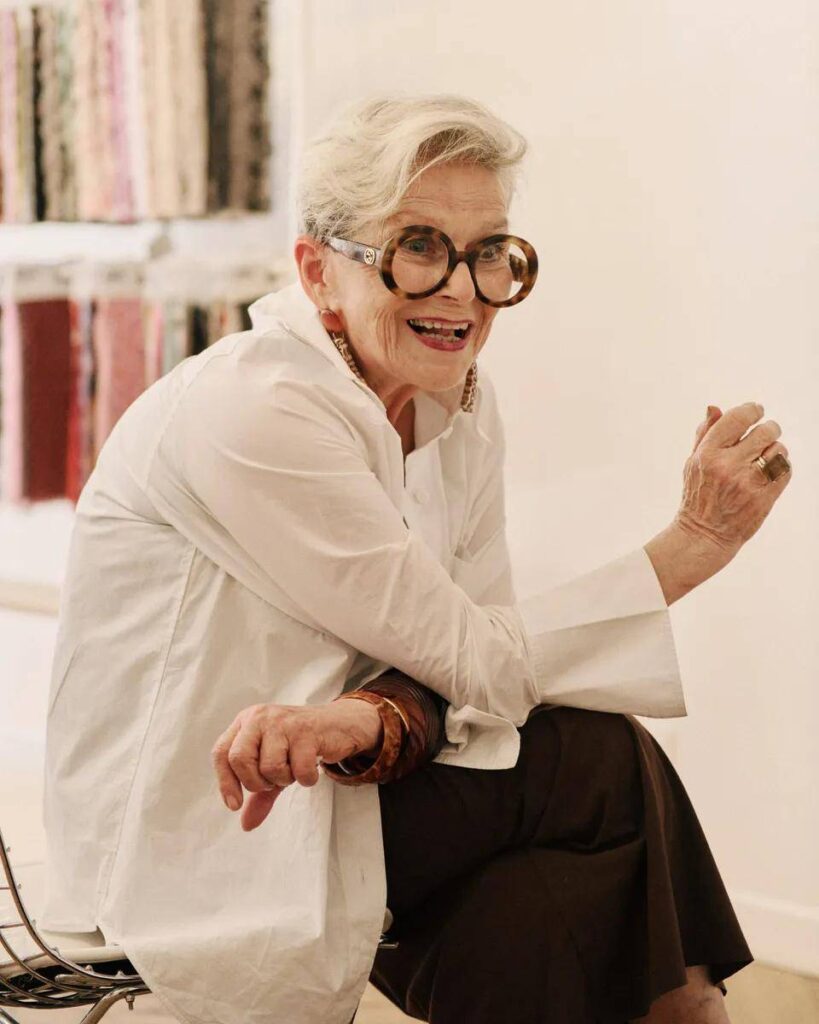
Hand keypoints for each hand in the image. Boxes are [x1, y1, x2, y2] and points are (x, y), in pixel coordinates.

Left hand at [211, 699, 382, 831]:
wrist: (336, 724)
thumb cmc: (298, 746)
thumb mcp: (274, 766)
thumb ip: (259, 794)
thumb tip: (246, 825)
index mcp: (246, 722)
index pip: (221, 753)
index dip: (225, 782)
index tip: (235, 805)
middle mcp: (260, 718)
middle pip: (239, 759)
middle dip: (255, 782)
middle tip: (272, 782)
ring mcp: (283, 722)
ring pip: (269, 767)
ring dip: (284, 779)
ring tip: (293, 769)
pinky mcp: (306, 730)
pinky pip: (299, 770)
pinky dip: (306, 778)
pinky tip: (311, 768)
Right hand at [676, 401, 791, 553]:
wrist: (704, 534)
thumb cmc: (698, 495)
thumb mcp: (693, 463)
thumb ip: (704, 434)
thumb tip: (714, 408)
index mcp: (708, 454)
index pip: (738, 418)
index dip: (752, 410)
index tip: (756, 411)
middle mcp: (728, 466)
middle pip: (766, 431)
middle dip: (768, 429)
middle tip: (764, 435)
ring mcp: (748, 483)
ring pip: (779, 449)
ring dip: (775, 450)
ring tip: (764, 458)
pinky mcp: (764, 498)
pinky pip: (785, 470)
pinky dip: (781, 468)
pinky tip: (769, 473)